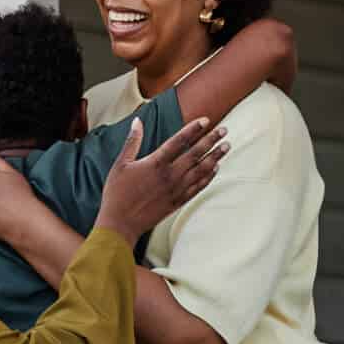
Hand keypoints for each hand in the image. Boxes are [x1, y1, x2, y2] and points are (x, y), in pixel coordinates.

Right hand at [94, 117, 226, 239]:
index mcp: (155, 163)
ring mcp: (176, 190)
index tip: (206, 120)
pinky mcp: (178, 202)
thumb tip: (137, 121)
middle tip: (225, 130)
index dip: (193, 129)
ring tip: (226, 146)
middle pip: (195, 154)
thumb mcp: (121, 164)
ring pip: (201, 170)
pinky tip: (216, 169)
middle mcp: (169, 175)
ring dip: (215, 157)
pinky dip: (209, 177)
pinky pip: (198, 187)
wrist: (120, 223)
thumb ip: (132, 141)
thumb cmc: (117, 193)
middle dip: (211, 140)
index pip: (179, 141)